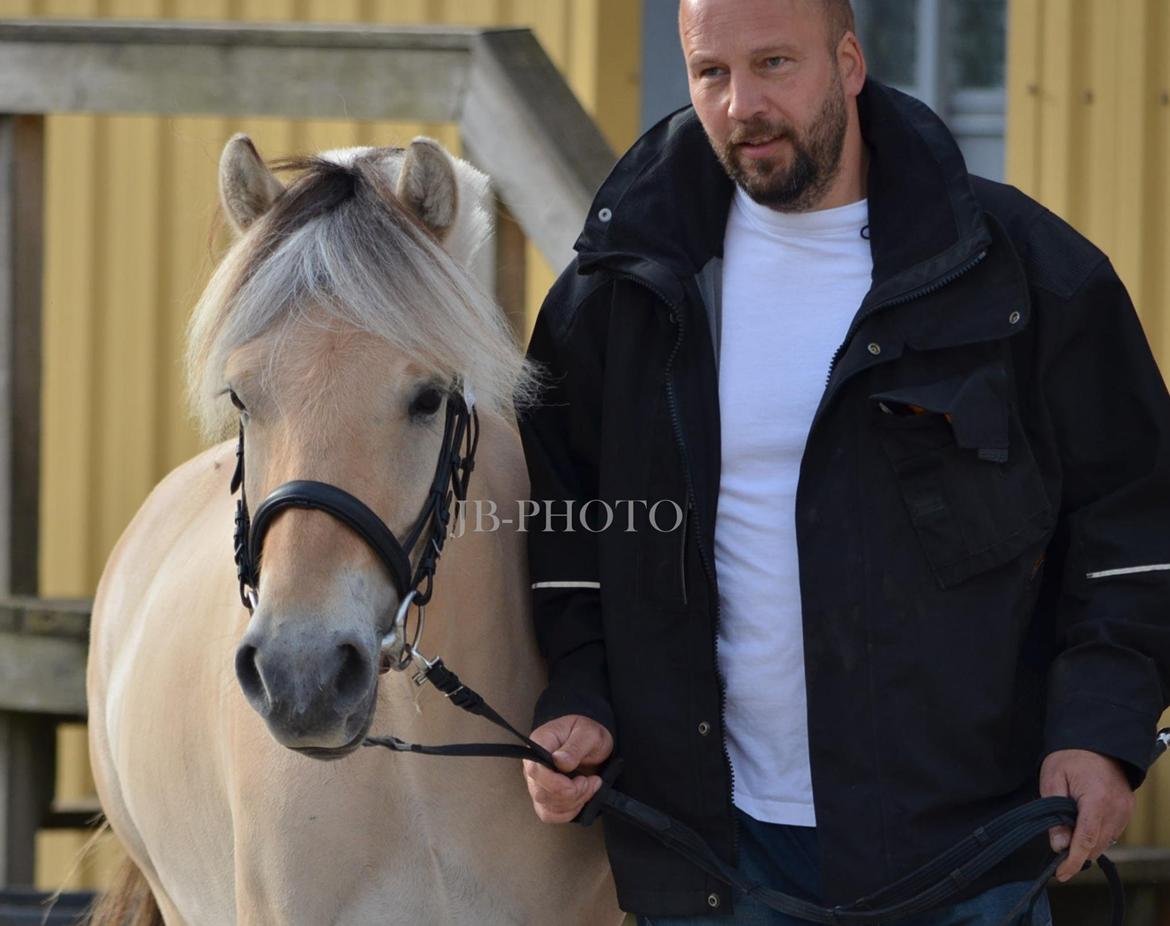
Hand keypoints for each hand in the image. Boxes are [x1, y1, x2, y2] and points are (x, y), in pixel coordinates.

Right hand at [523, 714, 613, 823]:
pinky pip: (549, 814)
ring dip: (574, 802)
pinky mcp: (545, 796)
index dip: (556, 782)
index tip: (581, 780)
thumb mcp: (589, 734)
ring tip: (590, 786)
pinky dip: (568, 812)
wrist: (593, 744)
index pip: (535, 770)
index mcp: (540, 742)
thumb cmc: (588, 734)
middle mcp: (533, 764)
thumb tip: (559, 761)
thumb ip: (575, 747)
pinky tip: (581, 798)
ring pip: (546, 806)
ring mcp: (537, 782)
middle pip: (540, 792)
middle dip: (571, 794)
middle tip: (591, 781)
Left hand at [1039, 749, 1134, 881]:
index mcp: (1096, 801)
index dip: (1072, 862)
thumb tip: (1058, 845)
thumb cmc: (1070, 756)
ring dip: (1086, 844)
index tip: (1060, 874)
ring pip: (1104, 842)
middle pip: (1095, 846)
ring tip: (1068, 830)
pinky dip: (1096, 835)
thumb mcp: (1053, 780)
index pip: (1085, 841)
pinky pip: (1111, 832)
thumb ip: (1054, 814)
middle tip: (1058, 845)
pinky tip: (1082, 824)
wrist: (1097, 740)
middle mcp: (1116, 810)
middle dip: (1076, 852)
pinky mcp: (1127, 810)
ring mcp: (1125, 811)